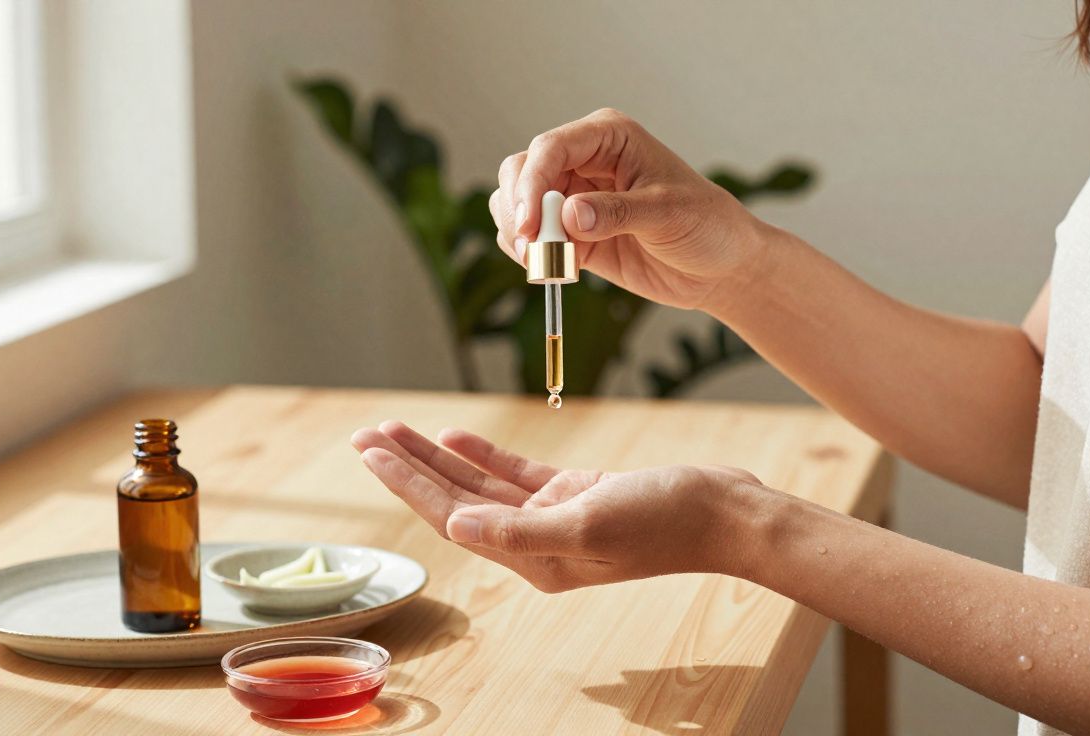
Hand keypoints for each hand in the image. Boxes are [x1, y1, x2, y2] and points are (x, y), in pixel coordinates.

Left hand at [350, 421, 766, 591]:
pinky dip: (485, 456)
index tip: (371, 453)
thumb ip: (521, 529)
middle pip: (455, 499)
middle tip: (365, 436)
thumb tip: (456, 524)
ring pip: (480, 484)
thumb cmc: (667, 521)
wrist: (724, 513)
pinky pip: (515, 474)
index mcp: (533, 558)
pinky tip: (455, 438)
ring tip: (395, 430)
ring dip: (438, 457)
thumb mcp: (590, 523)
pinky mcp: (575, 494)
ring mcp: (554, 517)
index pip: (452, 516)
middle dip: (408, 467)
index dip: (408, 484)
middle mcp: (535, 542)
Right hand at [490, 108, 767, 310]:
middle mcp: (583, 161)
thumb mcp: (668, 214)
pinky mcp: (569, 232)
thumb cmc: (707, 225)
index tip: (530, 226)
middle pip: (521, 171)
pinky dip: (528, 253)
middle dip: (519, 209)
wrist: (720, 267)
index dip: (531, 185)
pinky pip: (528, 237)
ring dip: (519, 234)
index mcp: (608, 137)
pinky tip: (553, 268)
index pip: (550, 149)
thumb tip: (569, 216)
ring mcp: (572, 196)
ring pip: (515, 203)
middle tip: (534, 249)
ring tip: (548, 263)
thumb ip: (617, 213)